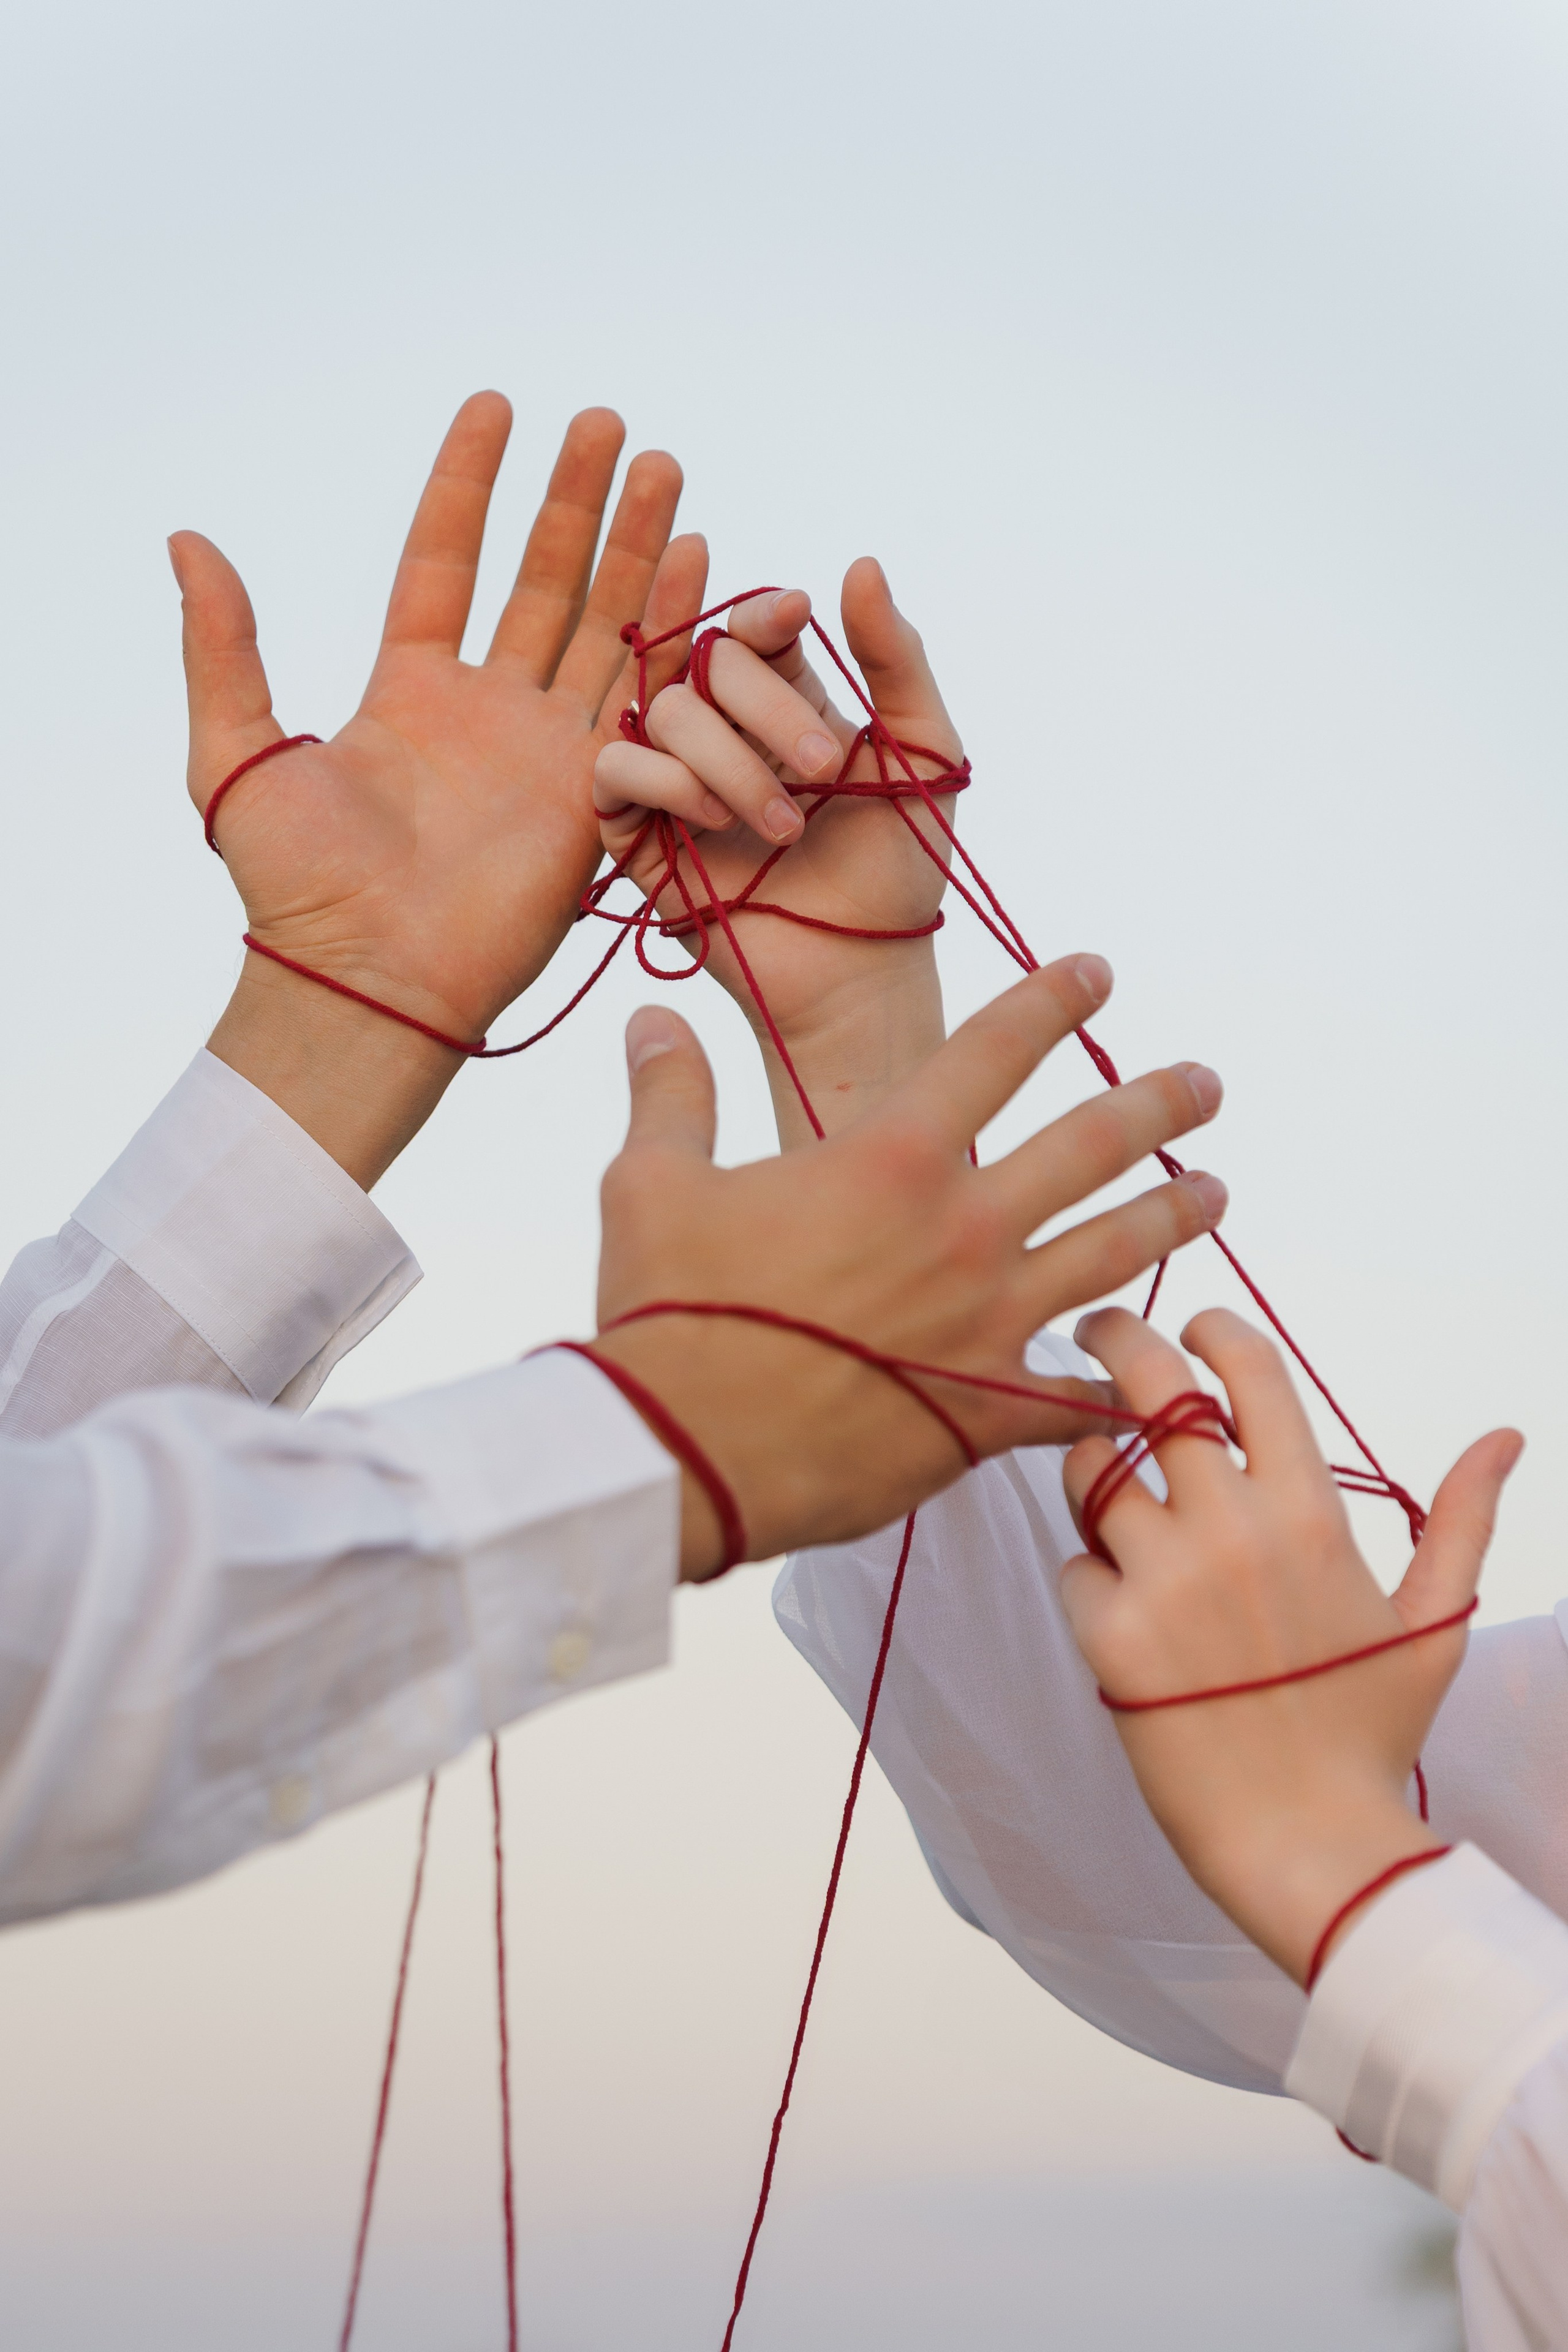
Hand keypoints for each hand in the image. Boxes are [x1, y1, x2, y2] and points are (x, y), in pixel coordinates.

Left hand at [178, 394, 707, 1183]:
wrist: (371, 977)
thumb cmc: (295, 886)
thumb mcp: (235, 754)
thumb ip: (224, 646)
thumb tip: (188, 540)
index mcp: (408, 692)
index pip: (444, 564)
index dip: (468, 487)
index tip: (495, 409)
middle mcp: (486, 712)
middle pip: (541, 583)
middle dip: (575, 502)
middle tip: (605, 424)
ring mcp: (548, 750)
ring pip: (603, 624)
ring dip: (636, 547)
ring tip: (661, 466)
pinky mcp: (598, 793)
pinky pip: (643, 697)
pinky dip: (673, 627)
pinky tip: (697, 556)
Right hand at [587, 955, 1228, 1576]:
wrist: (682, 1453)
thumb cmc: (665, 1313)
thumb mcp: (649, 1183)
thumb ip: (672, 1094)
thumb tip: (652, 1017)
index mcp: (889, 1158)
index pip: (995, 1051)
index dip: (1054, 1001)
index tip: (1098, 972)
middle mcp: (962, 1229)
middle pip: (1093, 1147)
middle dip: (1160, 1103)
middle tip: (1206, 1084)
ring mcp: (989, 1323)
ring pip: (1115, 1253)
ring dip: (1175, 1215)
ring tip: (1217, 1192)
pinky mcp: (990, 1412)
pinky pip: (1084, 1397)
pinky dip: (1125, 1384)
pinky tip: (1157, 1372)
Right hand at [592, 563, 957, 1143]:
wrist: (862, 969)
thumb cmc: (900, 867)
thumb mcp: (923, 751)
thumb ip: (897, 658)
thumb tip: (860, 562)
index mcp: (784, 702)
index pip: (749, 628)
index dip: (761, 611)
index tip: (795, 616)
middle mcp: (721, 731)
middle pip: (704, 661)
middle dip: (766, 707)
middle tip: (827, 770)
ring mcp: (674, 779)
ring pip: (662, 709)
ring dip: (729, 761)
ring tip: (786, 828)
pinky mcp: (635, 834)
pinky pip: (616, 768)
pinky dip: (665, 781)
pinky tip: (712, 822)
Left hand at [1057, 1306, 1523, 1985]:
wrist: (1308, 1845)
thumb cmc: (1368, 1732)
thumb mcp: (1430, 1623)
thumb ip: (1461, 1520)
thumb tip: (1504, 1436)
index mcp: (1310, 1513)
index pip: (1249, 1370)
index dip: (1211, 1329)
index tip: (1190, 1326)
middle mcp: (1232, 1528)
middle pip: (1151, 1385)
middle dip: (1115, 1338)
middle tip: (1097, 1333)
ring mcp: (1165, 1578)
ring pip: (1090, 1472)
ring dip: (1090, 1472)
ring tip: (1110, 1499)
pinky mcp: (1108, 1634)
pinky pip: (1073, 1567)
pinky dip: (1088, 1581)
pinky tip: (1122, 1617)